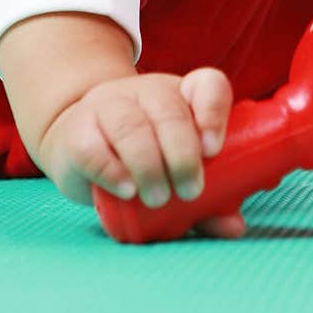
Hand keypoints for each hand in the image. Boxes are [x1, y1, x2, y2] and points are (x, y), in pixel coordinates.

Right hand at [38, 67, 245, 237]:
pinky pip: (92, 146)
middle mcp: (148, 91)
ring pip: (131, 126)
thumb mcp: (176, 168)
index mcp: (182, 94)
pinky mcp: (78, 129)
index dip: (214, 113)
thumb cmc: (143, 155)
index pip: (207, 84)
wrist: (78, 139)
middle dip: (183, 155)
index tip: (214, 150)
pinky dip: (111, 170)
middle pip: (169, 111)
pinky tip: (126, 190)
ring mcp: (110, 105)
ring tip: (158, 199)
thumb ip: (208, 197)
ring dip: (149, 165)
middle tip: (190, 192)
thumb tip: (234, 228)